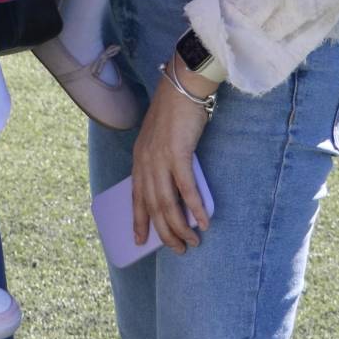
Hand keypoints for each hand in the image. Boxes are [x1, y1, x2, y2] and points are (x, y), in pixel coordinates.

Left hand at [130, 58, 215, 251]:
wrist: (182, 88)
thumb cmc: (175, 114)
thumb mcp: (160, 140)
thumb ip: (162, 162)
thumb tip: (177, 190)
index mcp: (139, 159)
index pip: (135, 196)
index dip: (138, 220)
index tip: (139, 241)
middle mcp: (145, 162)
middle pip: (153, 206)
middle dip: (164, 232)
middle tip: (177, 249)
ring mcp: (160, 159)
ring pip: (167, 203)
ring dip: (180, 227)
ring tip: (192, 242)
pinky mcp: (178, 155)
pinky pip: (186, 189)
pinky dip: (195, 208)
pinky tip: (203, 222)